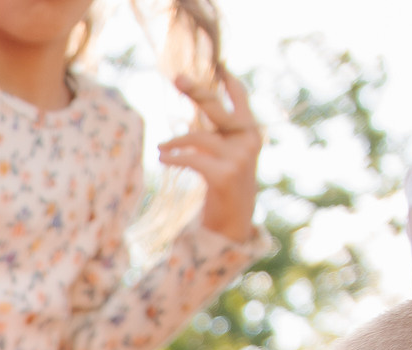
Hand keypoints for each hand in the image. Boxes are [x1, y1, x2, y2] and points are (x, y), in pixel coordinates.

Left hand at [159, 69, 261, 241]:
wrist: (233, 224)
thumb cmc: (224, 186)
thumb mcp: (226, 156)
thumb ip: (216, 134)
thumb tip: (193, 113)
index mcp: (251, 132)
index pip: (241, 99)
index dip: (229, 82)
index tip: (219, 64)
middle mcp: (248, 141)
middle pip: (217, 109)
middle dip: (196, 91)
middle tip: (178, 77)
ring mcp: (238, 158)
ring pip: (198, 137)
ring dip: (175, 141)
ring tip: (161, 148)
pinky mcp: (224, 175)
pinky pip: (192, 159)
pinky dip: (174, 157)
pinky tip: (163, 158)